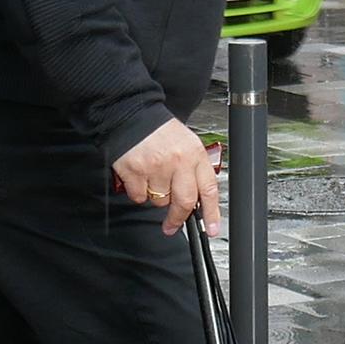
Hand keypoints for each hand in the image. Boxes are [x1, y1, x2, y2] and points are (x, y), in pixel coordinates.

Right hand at [113, 119, 214, 233]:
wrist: (132, 115)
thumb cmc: (160, 131)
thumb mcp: (187, 145)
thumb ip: (194, 171)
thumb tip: (199, 201)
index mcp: (194, 154)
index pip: (208, 189)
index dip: (212, 213)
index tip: (211, 229)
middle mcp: (178, 161)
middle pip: (184, 202)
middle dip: (178, 218)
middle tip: (173, 225)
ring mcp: (156, 167)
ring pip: (159, 201)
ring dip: (156, 196)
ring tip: (153, 177)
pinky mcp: (135, 171)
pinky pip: (139, 197)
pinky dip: (138, 192)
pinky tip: (140, 175)